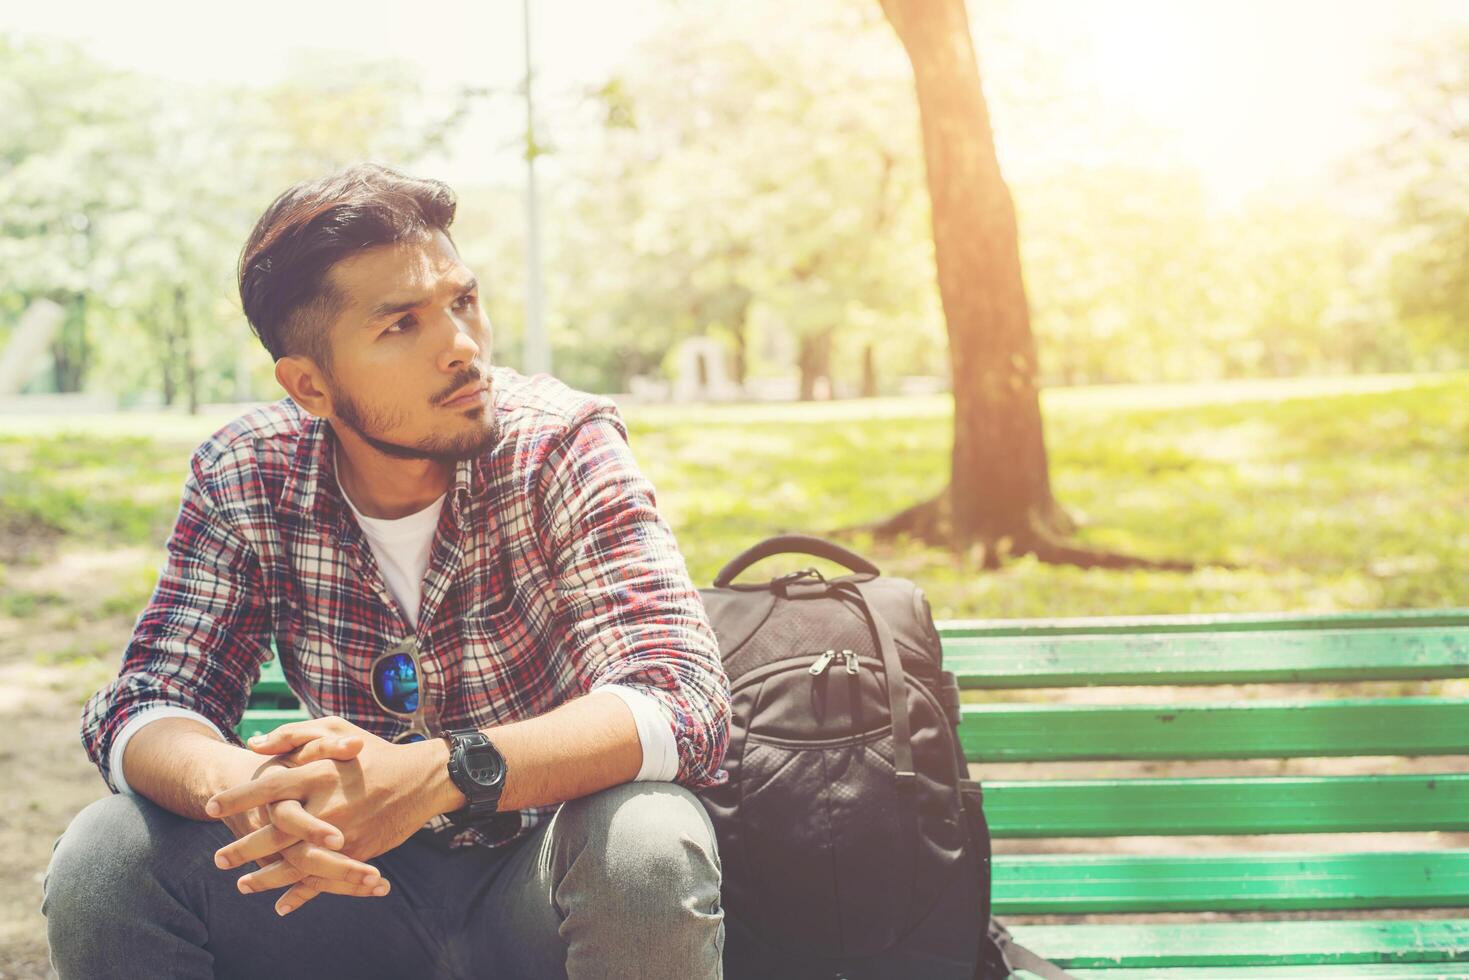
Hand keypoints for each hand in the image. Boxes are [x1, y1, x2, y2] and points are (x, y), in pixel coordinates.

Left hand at [207, 717, 441, 912]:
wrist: (421, 778)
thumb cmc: (373, 751)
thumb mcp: (335, 730)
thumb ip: (294, 735)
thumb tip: (253, 744)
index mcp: (318, 772)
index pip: (268, 787)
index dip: (237, 798)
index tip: (211, 808)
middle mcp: (327, 804)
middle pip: (275, 831)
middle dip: (242, 847)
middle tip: (218, 859)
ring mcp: (343, 832)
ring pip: (294, 861)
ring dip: (265, 876)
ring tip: (242, 884)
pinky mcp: (357, 851)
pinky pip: (324, 877)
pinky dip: (301, 894)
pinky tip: (281, 904)